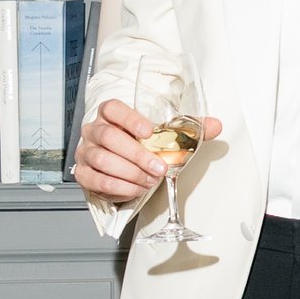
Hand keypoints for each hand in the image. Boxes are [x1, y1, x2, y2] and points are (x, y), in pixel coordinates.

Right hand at [73, 97, 223, 207]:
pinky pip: (95, 180)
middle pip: (109, 137)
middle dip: (136, 155)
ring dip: (129, 173)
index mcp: (110, 114)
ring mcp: (86, 151)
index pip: (113, 109)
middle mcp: (94, 130)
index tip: (149, 132)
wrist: (121, 164)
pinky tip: (134, 189)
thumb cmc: (139, 145)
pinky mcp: (83, 173)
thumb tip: (216, 125)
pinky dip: (117, 187)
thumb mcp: (163, 135)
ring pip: (102, 159)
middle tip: (158, 168)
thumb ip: (189, 129)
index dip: (130, 119)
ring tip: (149, 181)